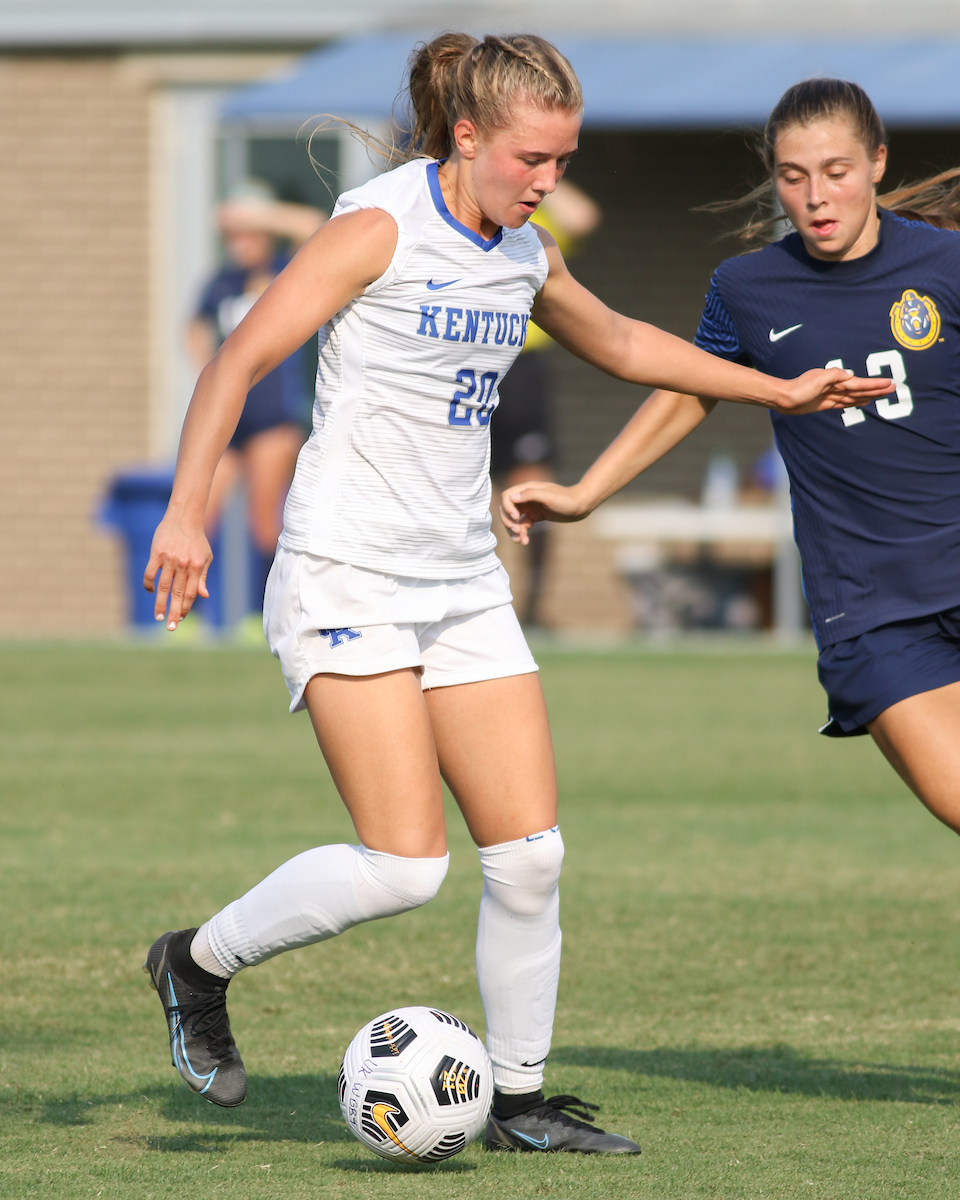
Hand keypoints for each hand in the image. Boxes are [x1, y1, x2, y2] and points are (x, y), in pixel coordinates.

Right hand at [143, 512, 211, 630]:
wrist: (184, 518)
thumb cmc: (197, 540)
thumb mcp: (205, 558)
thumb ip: (202, 577)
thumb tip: (204, 596)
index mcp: (196, 567)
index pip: (190, 593)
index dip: (185, 607)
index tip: (180, 619)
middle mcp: (183, 565)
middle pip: (177, 593)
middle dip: (173, 612)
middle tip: (169, 628)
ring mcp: (169, 559)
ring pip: (163, 586)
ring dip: (160, 603)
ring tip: (158, 617)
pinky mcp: (156, 553)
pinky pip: (150, 573)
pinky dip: (149, 584)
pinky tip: (150, 592)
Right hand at [500, 482, 590, 544]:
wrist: (580, 506)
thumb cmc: (566, 499)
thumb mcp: (548, 496)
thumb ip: (530, 495)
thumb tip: (511, 498)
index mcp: (527, 489)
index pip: (507, 496)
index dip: (507, 508)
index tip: (516, 517)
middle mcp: (526, 497)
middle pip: (507, 509)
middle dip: (508, 521)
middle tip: (517, 531)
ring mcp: (530, 507)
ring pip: (513, 519)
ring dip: (513, 530)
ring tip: (519, 540)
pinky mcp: (535, 516)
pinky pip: (523, 525)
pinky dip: (522, 533)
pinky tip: (525, 542)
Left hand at [772, 367, 895, 414]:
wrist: (782, 398)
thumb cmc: (798, 388)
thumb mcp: (816, 379)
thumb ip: (834, 375)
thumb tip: (851, 375)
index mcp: (836, 380)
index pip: (859, 383)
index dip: (874, 384)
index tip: (889, 383)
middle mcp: (835, 386)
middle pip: (860, 389)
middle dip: (876, 389)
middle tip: (893, 388)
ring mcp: (830, 395)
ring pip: (854, 396)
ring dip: (869, 395)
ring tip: (883, 394)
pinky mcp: (825, 403)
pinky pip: (844, 402)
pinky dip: (855, 402)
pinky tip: (863, 402)